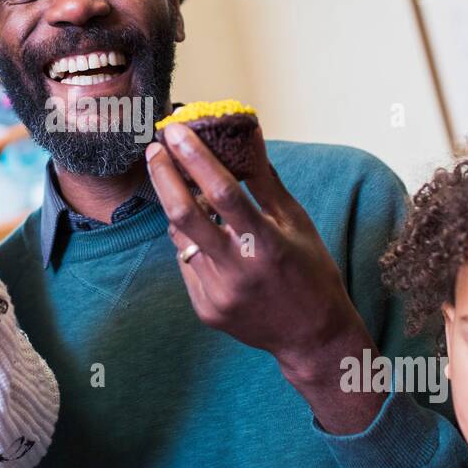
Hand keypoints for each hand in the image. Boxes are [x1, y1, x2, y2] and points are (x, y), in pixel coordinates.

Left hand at [145, 124, 370, 397]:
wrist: (312, 337)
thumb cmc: (311, 272)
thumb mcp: (297, 222)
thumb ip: (265, 180)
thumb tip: (248, 134)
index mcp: (266, 244)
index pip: (222, 192)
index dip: (195, 158)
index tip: (176, 130)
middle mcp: (237, 271)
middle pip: (184, 215)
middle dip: (163, 176)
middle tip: (154, 150)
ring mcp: (217, 294)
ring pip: (181, 239)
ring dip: (179, 210)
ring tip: (188, 193)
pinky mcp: (205, 309)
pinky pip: (186, 264)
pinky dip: (191, 243)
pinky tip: (207, 238)